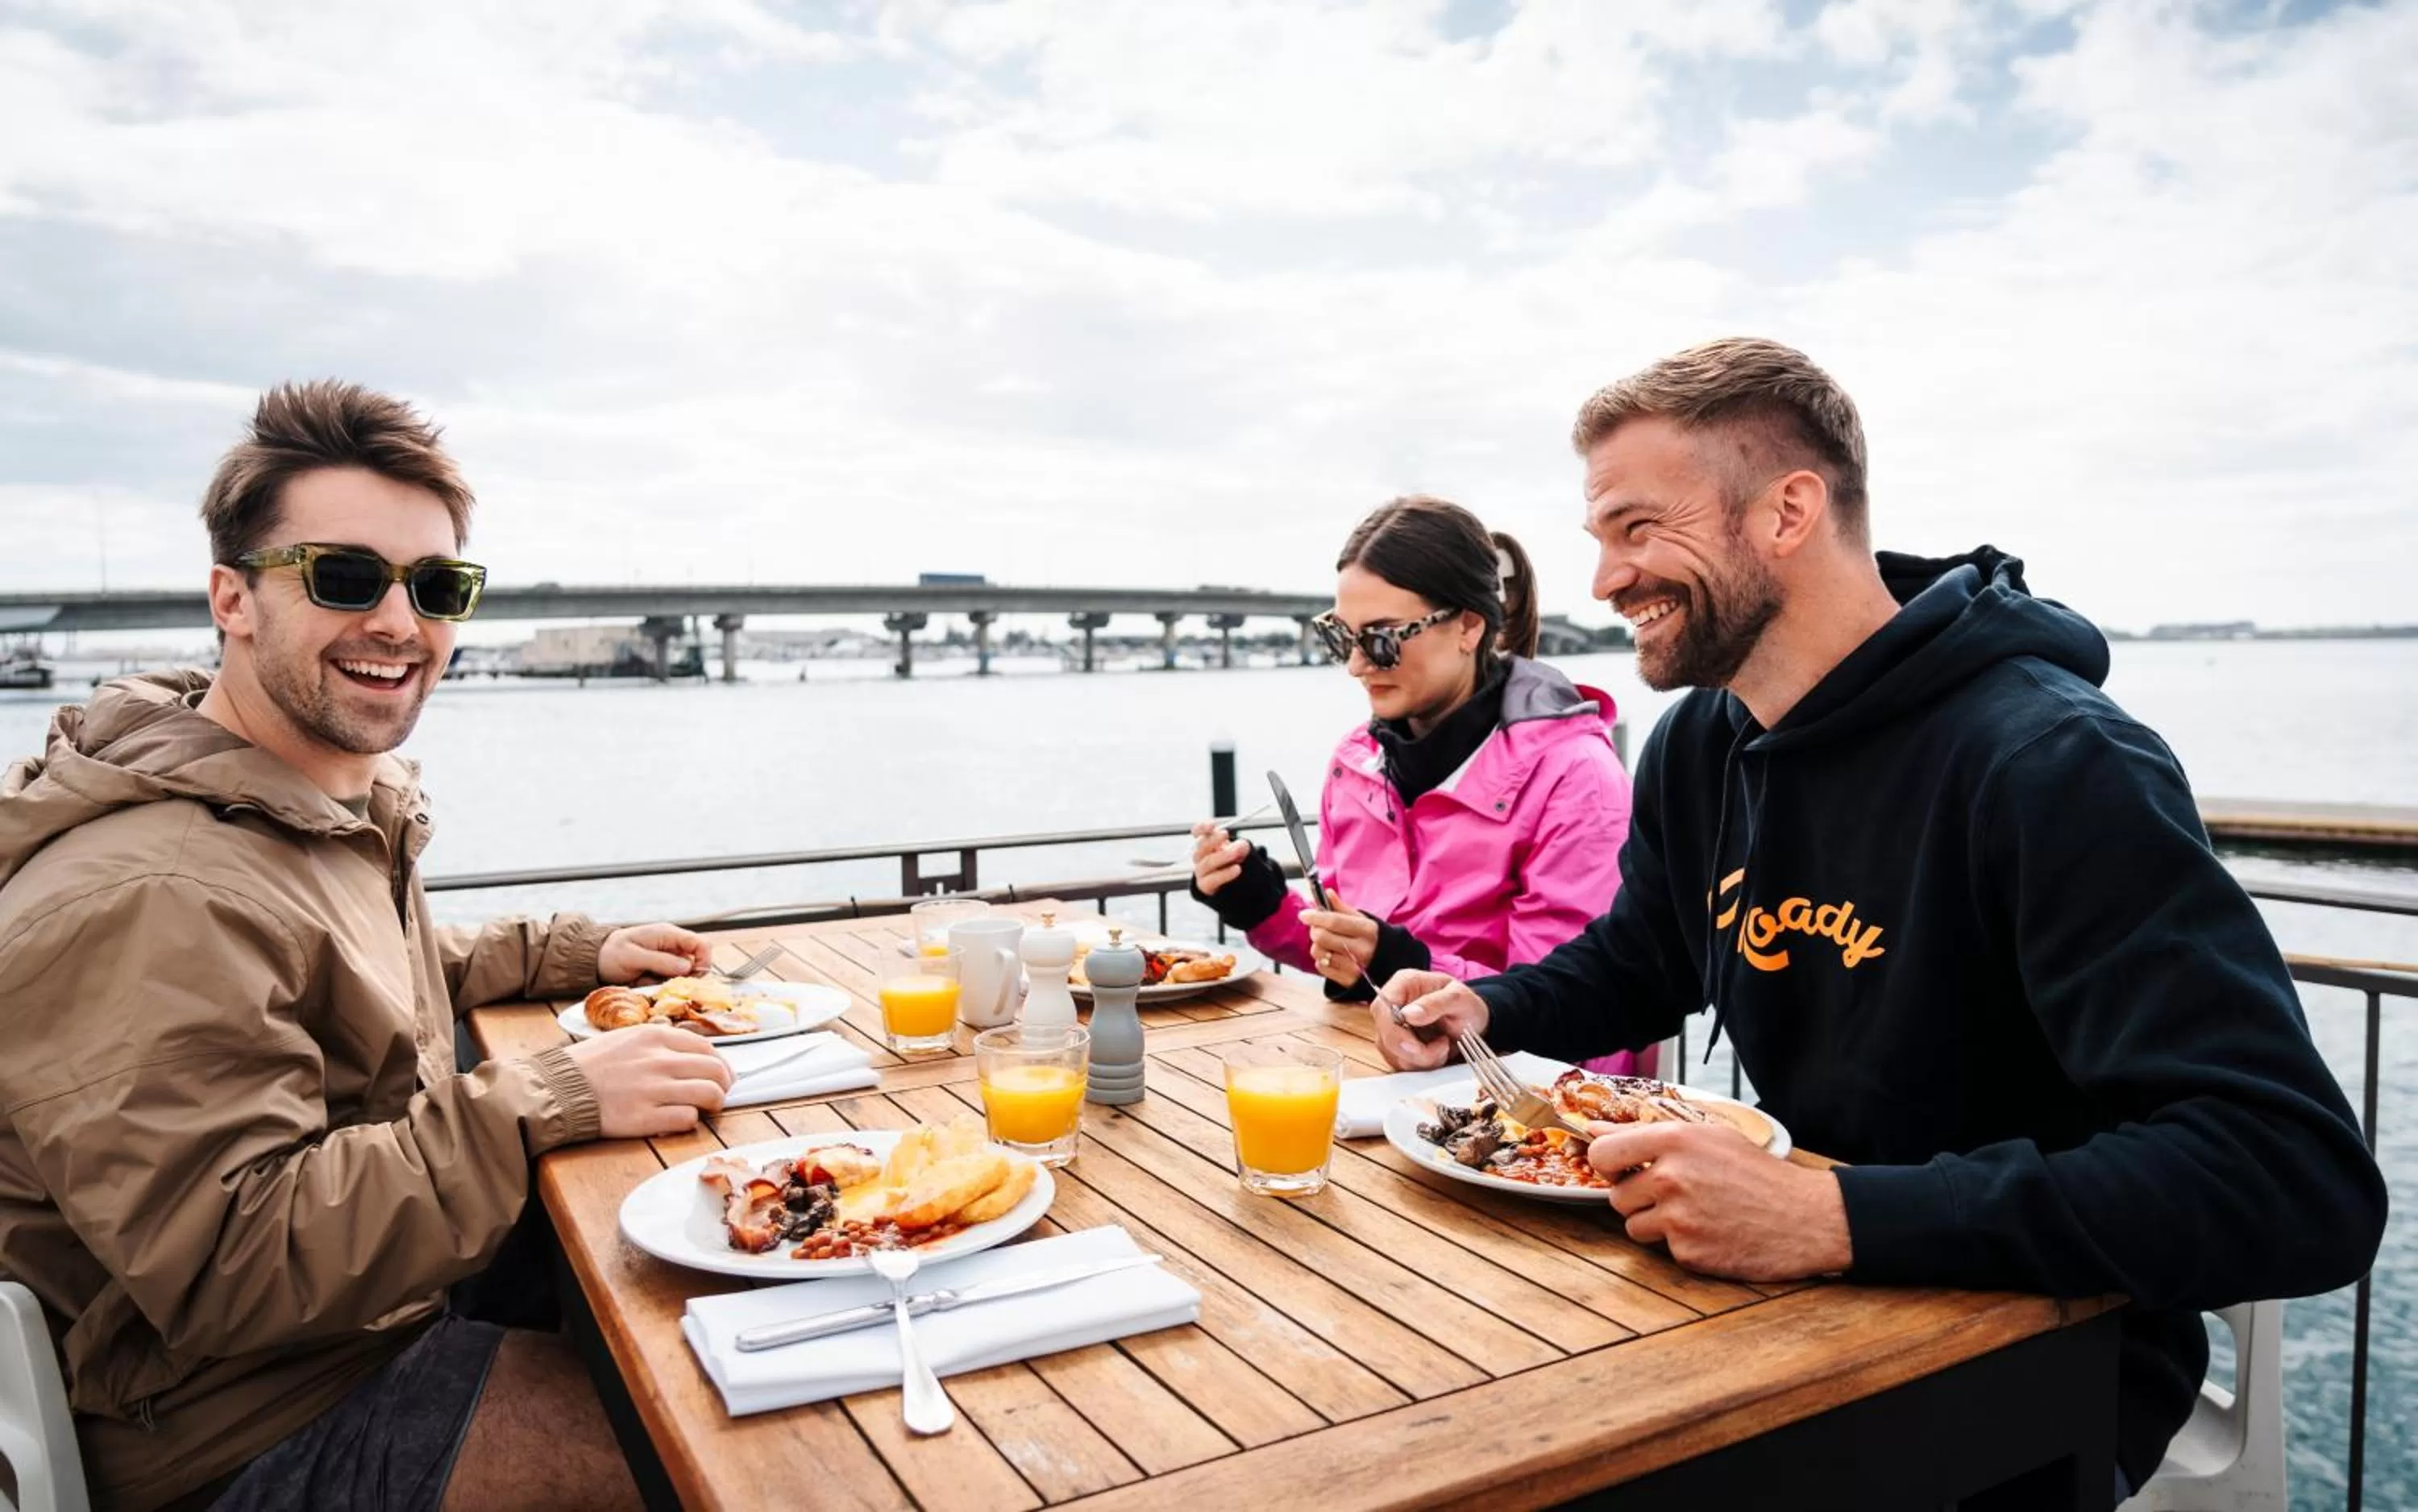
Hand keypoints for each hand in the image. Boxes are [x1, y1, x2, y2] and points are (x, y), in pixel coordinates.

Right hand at [561, 1023, 733, 1137]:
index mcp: (654, 1036)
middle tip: (720, 1094)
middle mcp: (659, 1059)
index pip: (706, 1047)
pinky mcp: (645, 1118)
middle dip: (724, 1084)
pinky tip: (680, 1119)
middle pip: (715, 1070)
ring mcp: (653, 1089)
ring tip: (707, 1109)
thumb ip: (657, 1043)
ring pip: (709, 1094)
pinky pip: (687, 1119)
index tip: (721, 1074)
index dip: (720, 1063)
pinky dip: (690, 1121)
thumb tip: (690, 1055)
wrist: (556, 1089)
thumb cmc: (588, 1065)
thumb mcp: (624, 1038)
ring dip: (714, 1103)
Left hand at [598, 922, 714, 984]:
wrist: (594, 959)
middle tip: (674, 988)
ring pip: (686, 974)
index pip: (701, 944)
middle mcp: (672, 945)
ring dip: (675, 984)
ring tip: (655, 987)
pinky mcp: (661, 970)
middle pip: (697, 961)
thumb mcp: (633, 957)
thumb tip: (687, 967)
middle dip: (689, 977)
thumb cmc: (611, 954)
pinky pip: (672, 980)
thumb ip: (660, 961)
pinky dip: (666, 987)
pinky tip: (651, 987)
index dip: (704, 961)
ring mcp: (667, 958)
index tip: (696, 979)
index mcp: (668, 935)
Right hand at [1189, 821, 1250, 895]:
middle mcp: (1200, 856)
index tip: (1212, 825)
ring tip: (1236, 853)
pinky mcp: (1205, 884)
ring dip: (1222, 856)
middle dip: (1213, 839)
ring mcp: (1201, 870)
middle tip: (1226, 834)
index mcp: (1205, 843)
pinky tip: (1237, 869)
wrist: (1233, 885)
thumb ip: (1241, 846)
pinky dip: (1225, 873)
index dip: (1201, 827)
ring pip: (1207, 862)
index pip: (1197, 832)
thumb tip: (1241, 845)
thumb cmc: (1231, 862)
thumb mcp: (1239, 851)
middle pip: (1201, 846)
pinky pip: (1212, 879)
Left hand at [1301, 890, 1378, 987]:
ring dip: (1317, 946)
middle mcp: (1362, 949)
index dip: (1316, 916)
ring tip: (1327, 944)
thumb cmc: (1370, 938)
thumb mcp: (1361, 920)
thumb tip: (1327, 893)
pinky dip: (1321, 960)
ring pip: (1319, 952)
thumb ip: (1342, 908)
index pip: (1334, 921)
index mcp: (1367, 930)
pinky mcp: (1347, 980)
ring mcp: (1354, 967)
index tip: (1304, 914)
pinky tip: (1331, 956)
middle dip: (1314, 930)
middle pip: (1322, 937)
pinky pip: (1321, 967)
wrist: (1386, 964)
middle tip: (1317, 928)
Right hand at [1369, 969, 1488, 1070]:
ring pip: (1392, 1053)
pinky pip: (1401, 1063)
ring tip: (1443, 1045)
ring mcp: (1392, 1027)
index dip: (1393, 1030)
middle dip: (1413, 1050)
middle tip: (1441, 1046)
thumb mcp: (1459, 999)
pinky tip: (1437, 1053)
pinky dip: (1422, 1064)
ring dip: (1421, 1058)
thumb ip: (1435, 1004)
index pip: (1382, 1007)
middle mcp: (1392, 1004)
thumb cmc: (1466, 1004)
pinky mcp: (1397, 1046)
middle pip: (1385, 1034)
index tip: (1416, 1045)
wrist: (1473, 1022)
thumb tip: (1408, 1015)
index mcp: (1403, 984)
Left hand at [1587, 1122, 1852, 1281]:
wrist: (1806, 1218)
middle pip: (1616, 1195)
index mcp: (1674, 1141)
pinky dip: (1682, 1244)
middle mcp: (1671, 1178)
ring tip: (1695, 1214)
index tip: (1622, 1169)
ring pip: (1634, 1226)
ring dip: (1656, 1223)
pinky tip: (1712, 1233)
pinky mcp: (1688, 1253)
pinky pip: (1664, 1249)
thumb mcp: (1710, 1137)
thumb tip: (1594, 1128)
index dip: (1609, 1164)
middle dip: (1637, 1198)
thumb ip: (1647, 1133)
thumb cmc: (1758, 1174)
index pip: (1602, 1153)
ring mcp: (1678, 1218)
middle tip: (1674, 1195)